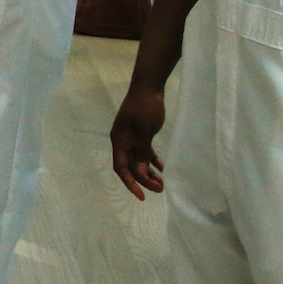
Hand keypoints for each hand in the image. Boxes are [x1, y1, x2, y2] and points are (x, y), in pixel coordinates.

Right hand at [110, 86, 165, 200]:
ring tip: (163, 183)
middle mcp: (123, 142)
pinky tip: (163, 168)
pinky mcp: (141, 134)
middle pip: (131, 167)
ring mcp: (132, 138)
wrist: (148, 87)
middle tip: (161, 189)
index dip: (130, 183)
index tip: (142, 196)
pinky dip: (153, 161)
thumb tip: (140, 171)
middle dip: (144, 180)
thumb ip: (141, 151)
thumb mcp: (144, 131)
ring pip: (138, 160)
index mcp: (119, 141)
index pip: (121, 168)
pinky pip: (145, 152)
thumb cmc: (145, 108)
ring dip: (149, 172)